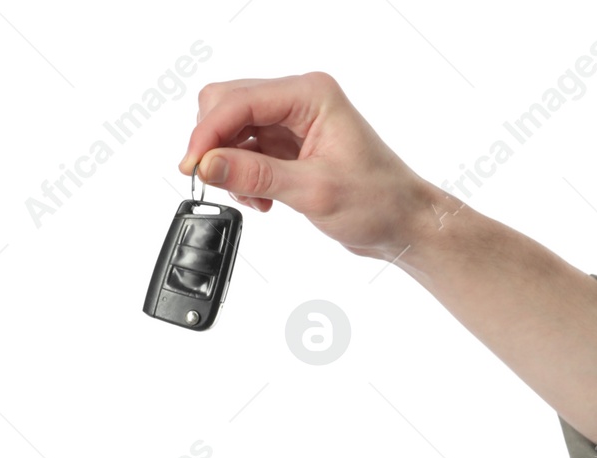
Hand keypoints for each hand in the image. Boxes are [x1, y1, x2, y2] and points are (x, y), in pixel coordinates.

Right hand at [179, 73, 442, 258]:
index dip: (208, 133)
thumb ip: (257, 175)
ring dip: (230, 164)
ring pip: (233, 130)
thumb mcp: (314, 191)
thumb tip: (208, 164)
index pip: (239, 100)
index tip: (193, 166)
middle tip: (216, 181)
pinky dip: (243, 175)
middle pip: (228, 105)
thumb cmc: (379, 201)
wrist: (403, 225)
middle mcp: (300, 100)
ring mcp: (293, 122)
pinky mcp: (290, 145)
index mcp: (311, 94)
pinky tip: (262, 199)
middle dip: (215, 144)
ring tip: (253, 197)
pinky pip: (247, 151)